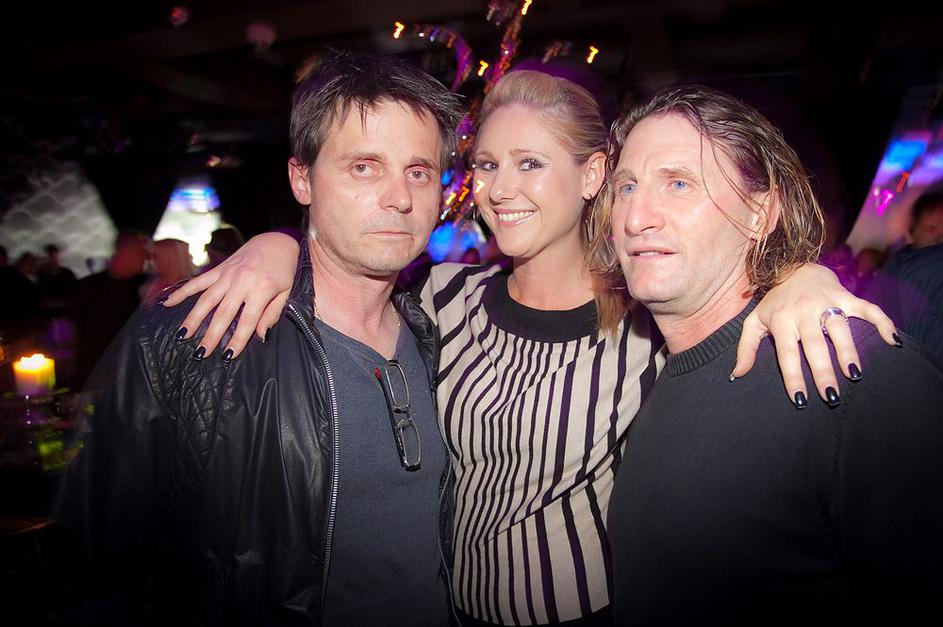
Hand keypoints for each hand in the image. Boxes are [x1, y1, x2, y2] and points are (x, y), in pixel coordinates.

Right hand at [162, 232, 300, 357]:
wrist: (276, 242)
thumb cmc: (284, 270)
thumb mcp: (286, 292)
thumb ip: (272, 314)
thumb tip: (260, 336)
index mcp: (262, 288)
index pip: (248, 320)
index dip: (238, 339)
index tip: (228, 355)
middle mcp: (241, 281)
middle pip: (223, 313)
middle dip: (211, 335)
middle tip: (200, 353)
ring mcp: (227, 274)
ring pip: (206, 299)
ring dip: (193, 318)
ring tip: (183, 335)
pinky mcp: (219, 269)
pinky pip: (198, 282)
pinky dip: (182, 292)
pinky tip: (168, 303)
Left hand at [733, 263, 897, 405]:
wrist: (792, 265)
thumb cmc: (774, 302)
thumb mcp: (754, 322)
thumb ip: (745, 348)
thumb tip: (737, 375)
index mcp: (782, 321)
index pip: (788, 354)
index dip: (794, 377)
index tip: (801, 399)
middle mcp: (804, 312)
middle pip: (815, 345)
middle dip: (823, 372)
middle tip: (831, 396)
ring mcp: (827, 303)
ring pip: (840, 329)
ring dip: (849, 352)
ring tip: (855, 375)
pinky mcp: (845, 296)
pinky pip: (866, 309)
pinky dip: (881, 322)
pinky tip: (892, 340)